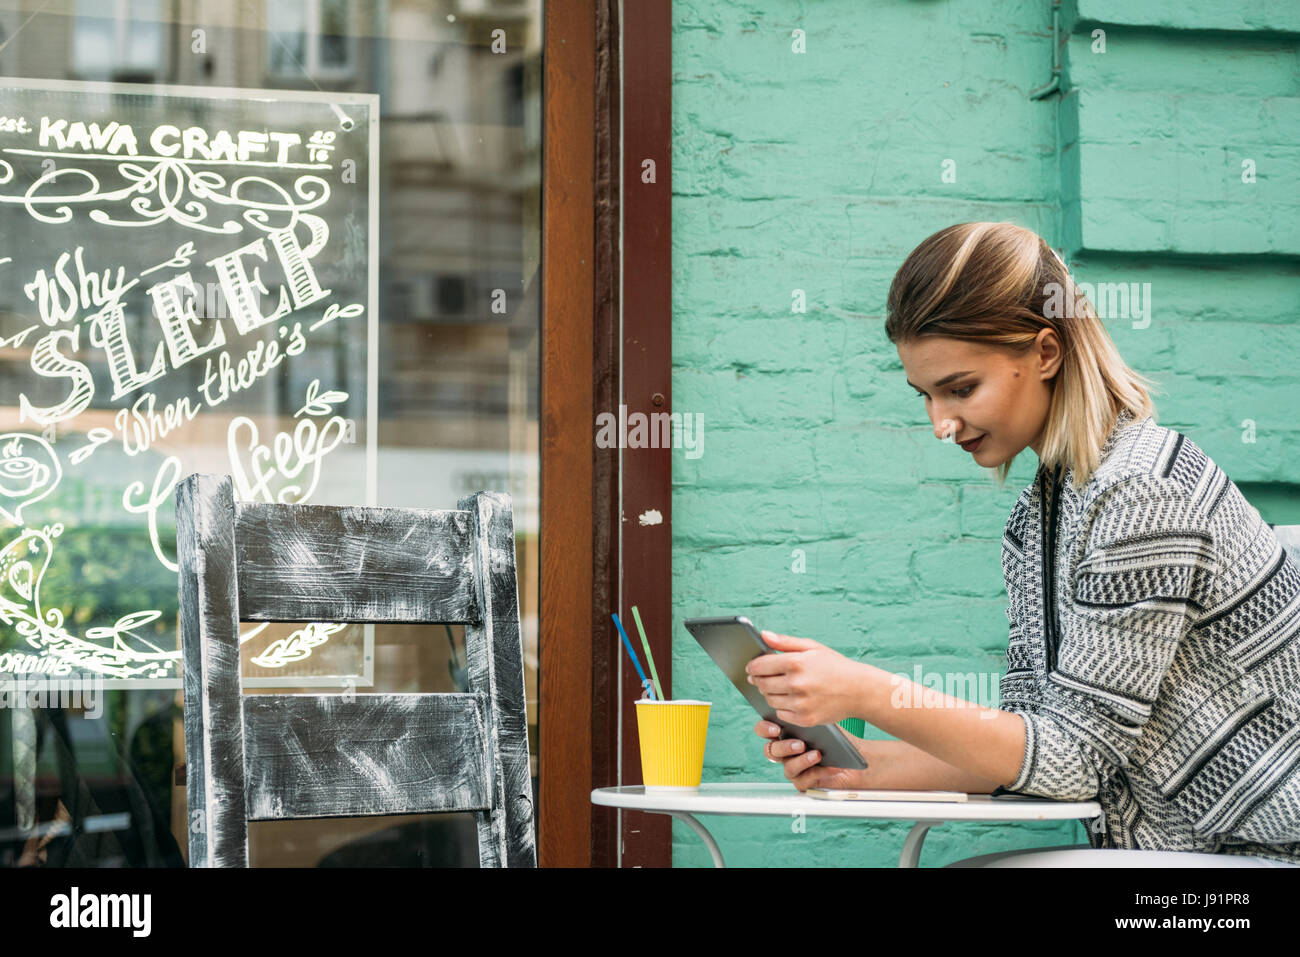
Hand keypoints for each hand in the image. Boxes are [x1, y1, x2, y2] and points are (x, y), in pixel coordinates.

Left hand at [745, 630, 867, 726]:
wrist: (859, 690)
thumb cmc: (834, 665)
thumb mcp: (812, 647)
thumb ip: (785, 642)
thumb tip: (763, 635)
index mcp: (796, 663)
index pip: (759, 666)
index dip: (752, 666)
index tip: (751, 667)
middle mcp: (796, 684)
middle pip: (762, 684)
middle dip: (759, 680)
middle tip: (762, 677)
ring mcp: (800, 704)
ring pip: (769, 699)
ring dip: (770, 693)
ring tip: (779, 686)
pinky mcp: (805, 719)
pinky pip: (781, 713)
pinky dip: (782, 706)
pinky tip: (790, 698)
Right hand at [754, 720, 870, 791]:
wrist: (858, 764)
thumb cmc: (840, 743)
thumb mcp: (825, 726)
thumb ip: (810, 719)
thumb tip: (801, 713)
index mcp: (787, 734)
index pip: (766, 730)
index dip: (765, 729)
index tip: (776, 728)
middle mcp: (787, 753)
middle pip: (771, 751)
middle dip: (783, 747)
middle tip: (799, 744)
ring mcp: (795, 769)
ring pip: (787, 767)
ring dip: (801, 760)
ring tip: (816, 754)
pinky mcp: (804, 783)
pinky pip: (802, 780)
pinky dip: (814, 772)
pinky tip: (826, 766)